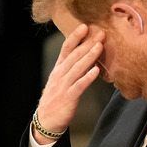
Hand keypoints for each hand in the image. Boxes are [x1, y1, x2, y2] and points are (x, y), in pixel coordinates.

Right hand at [34, 23, 104, 143]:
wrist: (46, 120)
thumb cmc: (56, 99)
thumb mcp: (61, 80)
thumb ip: (72, 69)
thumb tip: (86, 57)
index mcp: (58, 69)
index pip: (66, 49)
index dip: (75, 37)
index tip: (85, 26)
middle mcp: (60, 74)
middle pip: (74, 55)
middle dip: (87, 43)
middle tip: (100, 33)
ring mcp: (63, 85)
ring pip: (77, 68)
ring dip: (89, 56)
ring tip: (99, 46)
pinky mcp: (68, 97)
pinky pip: (79, 85)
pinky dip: (87, 77)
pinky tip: (96, 71)